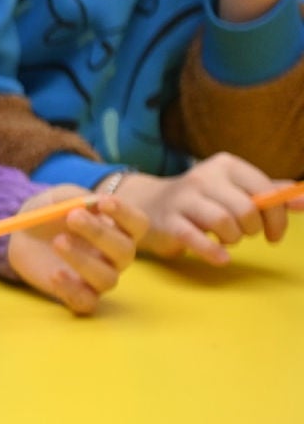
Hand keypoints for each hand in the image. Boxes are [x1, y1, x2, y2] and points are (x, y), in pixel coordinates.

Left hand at [6, 185, 145, 313]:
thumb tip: (92, 202)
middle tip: (73, 217)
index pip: (138, 224)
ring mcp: (97, 278)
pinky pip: (86, 303)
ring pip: (107, 278)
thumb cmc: (48, 213)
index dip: (126, 214)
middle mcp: (115, 256)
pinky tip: (55, 274)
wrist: (22, 235)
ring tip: (57, 242)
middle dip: (100, 233)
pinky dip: (72, 291)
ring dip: (83, 260)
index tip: (104, 202)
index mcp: (118, 229)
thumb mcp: (57, 198)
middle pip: (125, 251)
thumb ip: (73, 197)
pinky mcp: (78, 295)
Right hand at [117, 154, 296, 264]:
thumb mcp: (235, 189)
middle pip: (246, 208)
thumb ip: (270, 193)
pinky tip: (221, 257)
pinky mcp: (168, 222)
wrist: (146, 204)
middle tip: (245, 235)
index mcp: (225, 166)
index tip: (274, 233)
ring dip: (233, 239)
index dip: (277, 216)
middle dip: (253, 229)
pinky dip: (213, 252)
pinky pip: (196, 238)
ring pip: (224, 223)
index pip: (264, 190)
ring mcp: (183, 199)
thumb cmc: (201, 200)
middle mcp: (203, 177)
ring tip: (226, 240)